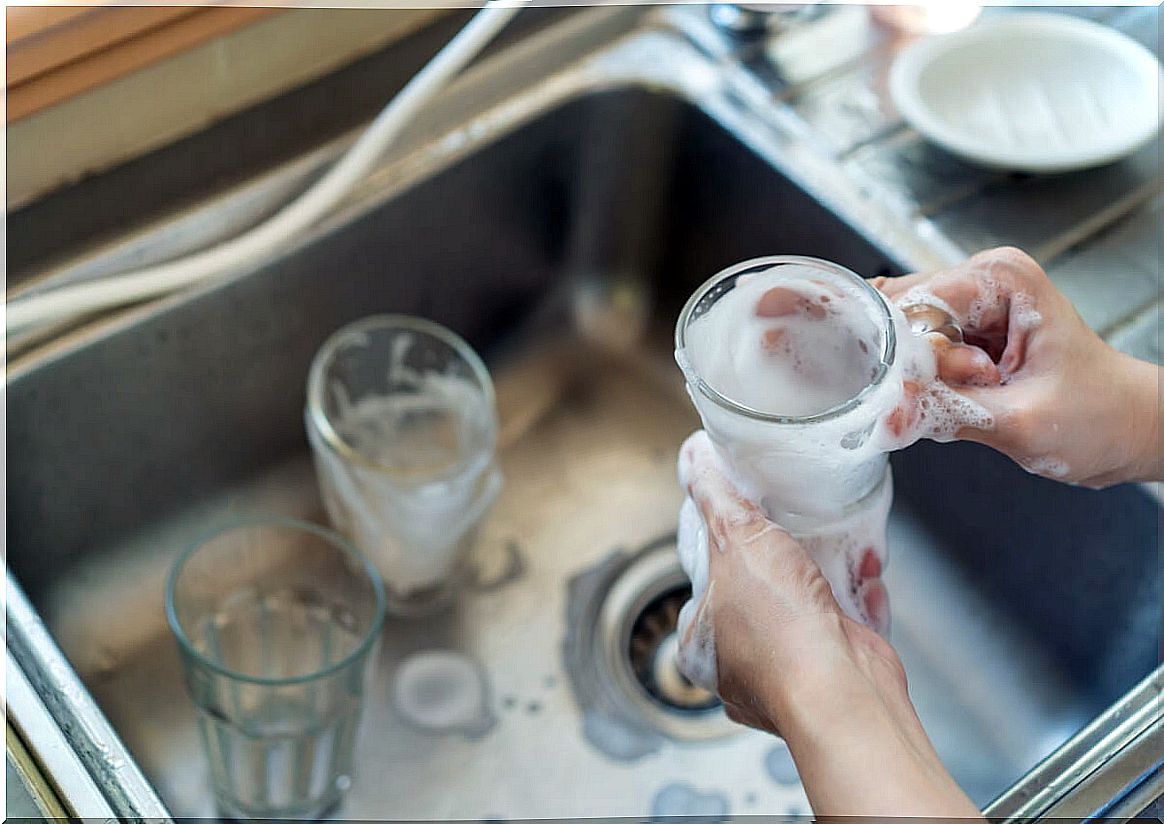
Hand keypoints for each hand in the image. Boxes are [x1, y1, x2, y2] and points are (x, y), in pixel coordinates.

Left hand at [678, 431, 979, 816]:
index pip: (706, 575)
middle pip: (762, 585)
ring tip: (843, 549)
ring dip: (832, 570)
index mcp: (701, 640)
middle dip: (791, 554)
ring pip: (809, 601)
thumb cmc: (780, 631)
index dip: (729, 538)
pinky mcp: (836, 668)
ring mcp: (791, 667)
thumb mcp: (737, 539)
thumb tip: (693, 458)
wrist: (846, 692)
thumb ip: (715, 497)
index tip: (748, 513)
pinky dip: (859, 598)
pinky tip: (864, 582)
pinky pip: (846, 620)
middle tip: (802, 526)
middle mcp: (741, 661)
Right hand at [876, 247, 1161, 487]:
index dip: (916, 355)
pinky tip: (964, 395)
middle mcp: (979, 281)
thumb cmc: (1098, 416)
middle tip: (971, 392)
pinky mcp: (960, 334)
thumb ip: (949, 413)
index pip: (913, 306)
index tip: (941, 388)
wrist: (1124, 429)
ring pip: (902, 342)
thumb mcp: (1021, 421)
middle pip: (901, 320)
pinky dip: (927, 385)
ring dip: (925, 380)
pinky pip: (914, 357)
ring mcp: (968, 307)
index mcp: (1000, 279)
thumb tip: (885, 417)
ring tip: (979, 394)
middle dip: (919, 369)